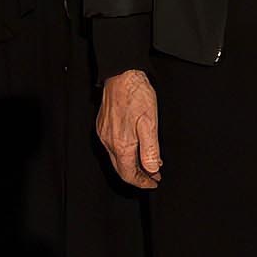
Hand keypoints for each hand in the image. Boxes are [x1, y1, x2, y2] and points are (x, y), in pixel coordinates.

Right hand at [98, 68, 162, 189]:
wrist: (122, 74)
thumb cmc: (137, 95)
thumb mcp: (150, 124)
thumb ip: (150, 150)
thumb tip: (151, 169)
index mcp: (121, 144)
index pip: (129, 174)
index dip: (142, 182)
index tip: (154, 182)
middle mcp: (109, 142)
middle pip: (122, 169)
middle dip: (139, 175)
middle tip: (154, 176)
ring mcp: (104, 134)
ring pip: (117, 158)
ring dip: (133, 164)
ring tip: (149, 163)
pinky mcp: (103, 126)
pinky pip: (113, 147)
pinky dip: (126, 153)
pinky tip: (136, 148)